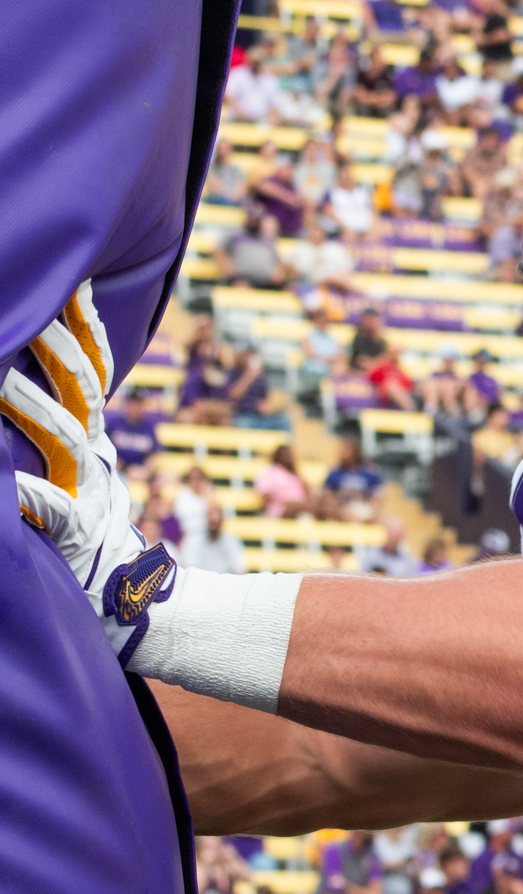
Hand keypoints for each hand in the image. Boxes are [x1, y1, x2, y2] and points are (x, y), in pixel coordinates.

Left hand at [5, 281, 176, 658]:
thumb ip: (72, 446)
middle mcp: (93, 463)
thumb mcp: (90, 485)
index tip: (74, 285)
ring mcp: (87, 495)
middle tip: (37, 305)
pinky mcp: (75, 535)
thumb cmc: (97, 548)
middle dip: (59, 348)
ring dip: (31, 408)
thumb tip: (43, 399)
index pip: (94, 374)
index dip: (85, 330)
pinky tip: (5, 486)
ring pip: (63, 440)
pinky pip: (49, 510)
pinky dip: (26, 493)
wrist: (137, 607)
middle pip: (83, 392)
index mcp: (93, 447)